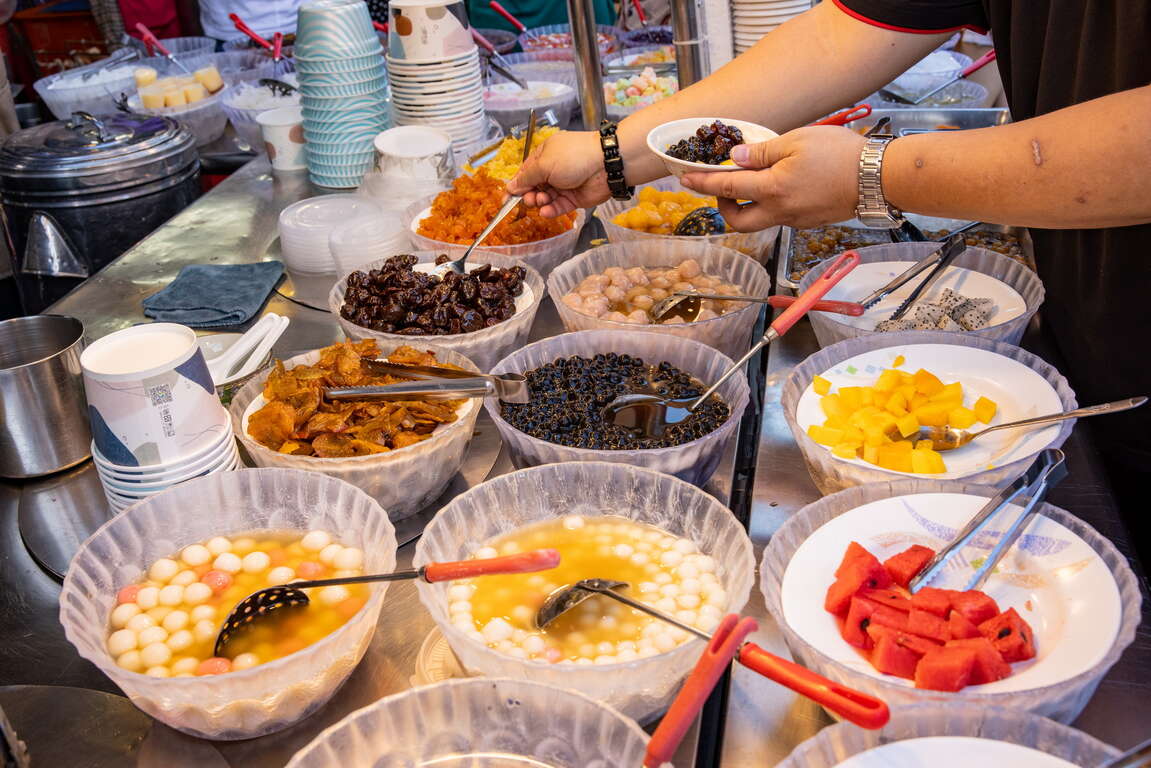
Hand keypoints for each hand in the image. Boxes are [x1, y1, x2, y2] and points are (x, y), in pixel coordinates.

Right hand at [507, 130, 609, 217]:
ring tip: (540, 202)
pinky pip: (558, 206)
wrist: (605, 164)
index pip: (525, 172)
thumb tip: (511, 187)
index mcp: (544, 155)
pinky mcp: (574, 198)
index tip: (506, 200)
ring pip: (545, 198)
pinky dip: (550, 210)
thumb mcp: (543, 164)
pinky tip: (545, 212)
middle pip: (534, 187)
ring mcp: (564, 184)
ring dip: (539, 202)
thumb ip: (526, 178)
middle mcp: (553, 170)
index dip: (515, 186)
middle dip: (528, 195)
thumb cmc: (573, 156)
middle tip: (529, 199)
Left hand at [679, 126, 865, 230]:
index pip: (726, 187)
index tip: (685, 179)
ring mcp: (795, 220)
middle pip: (738, 221)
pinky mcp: (809, 222)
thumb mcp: (796, 141)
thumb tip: (734, 158)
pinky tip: (781, 185)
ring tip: (752, 183)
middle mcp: (780, 211)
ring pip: (760, 221)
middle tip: (722, 187)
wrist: (879, 178)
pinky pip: (781, 217)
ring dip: (747, 207)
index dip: (702, 183)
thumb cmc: (841, 154)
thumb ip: (761, 152)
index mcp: (773, 189)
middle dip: (722, 207)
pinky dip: (771, 205)